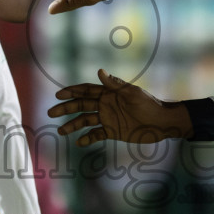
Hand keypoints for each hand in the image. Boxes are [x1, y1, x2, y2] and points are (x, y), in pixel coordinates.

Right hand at [49, 68, 191, 145]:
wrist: (162, 123)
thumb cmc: (149, 105)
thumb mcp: (132, 94)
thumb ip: (115, 84)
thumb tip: (99, 71)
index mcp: (109, 94)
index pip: (86, 91)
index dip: (72, 92)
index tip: (58, 95)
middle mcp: (105, 105)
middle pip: (81, 105)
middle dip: (66, 108)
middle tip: (51, 112)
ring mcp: (108, 119)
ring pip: (86, 121)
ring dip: (73, 125)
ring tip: (61, 131)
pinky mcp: (113, 131)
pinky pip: (96, 135)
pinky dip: (87, 138)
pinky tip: (79, 142)